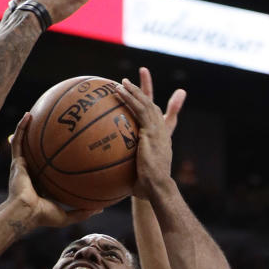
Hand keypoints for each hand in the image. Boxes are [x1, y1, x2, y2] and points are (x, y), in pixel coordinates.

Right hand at [7, 117, 94, 226]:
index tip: (70, 148)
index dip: (57, 159)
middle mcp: (32, 172)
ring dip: (29, 127)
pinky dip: (21, 127)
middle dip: (42, 139)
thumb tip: (101, 208)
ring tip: (35, 113)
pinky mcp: (16, 162)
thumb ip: (83, 212)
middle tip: (54, 125)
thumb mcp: (68, 215)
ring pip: (26, 142)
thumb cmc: (43, 217)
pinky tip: (28, 115)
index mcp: (42, 183)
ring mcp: (23, 166)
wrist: (26, 212)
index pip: (50, 168)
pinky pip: (18, 141)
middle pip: (38, 152)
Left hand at [114, 67, 185, 196]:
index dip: (147, 105)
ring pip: (145, 103)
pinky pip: (139, 109)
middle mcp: (160, 131)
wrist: (158, 186)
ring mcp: (157, 129)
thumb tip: (108, 181)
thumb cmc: (146, 188)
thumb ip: (126, 172)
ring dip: (133, 91)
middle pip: (151, 104)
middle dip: (143, 89)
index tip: (139, 97)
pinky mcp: (151, 130)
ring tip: (120, 83)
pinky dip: (130, 98)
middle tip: (129, 81)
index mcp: (159, 139)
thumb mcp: (136, 177)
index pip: (154, 117)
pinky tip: (118, 92)